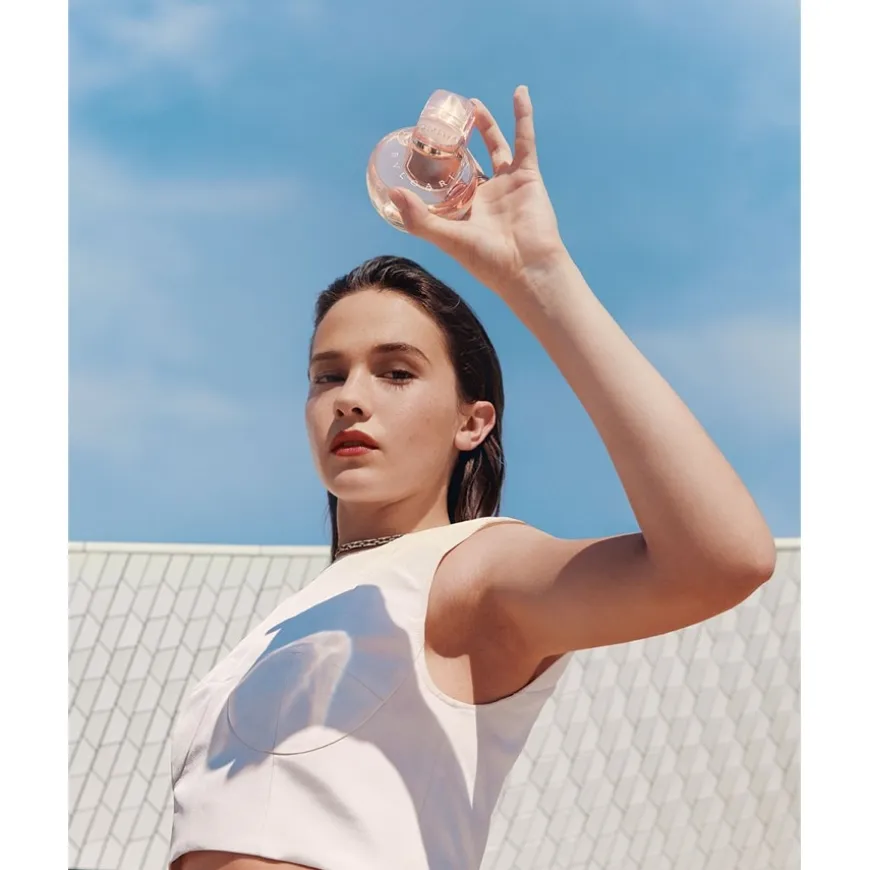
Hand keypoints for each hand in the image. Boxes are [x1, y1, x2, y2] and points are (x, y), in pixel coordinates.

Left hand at [388, 86, 568, 296]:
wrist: (527, 268)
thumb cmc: (487, 261)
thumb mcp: (448, 239)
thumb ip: (419, 219)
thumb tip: (392, 192)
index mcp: (465, 212)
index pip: (445, 183)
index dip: (433, 166)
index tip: (418, 147)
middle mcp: (486, 197)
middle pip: (468, 161)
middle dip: (457, 141)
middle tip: (442, 120)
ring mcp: (507, 185)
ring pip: (494, 146)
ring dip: (485, 124)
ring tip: (470, 104)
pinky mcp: (527, 177)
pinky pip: (524, 141)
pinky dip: (523, 117)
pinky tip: (519, 93)